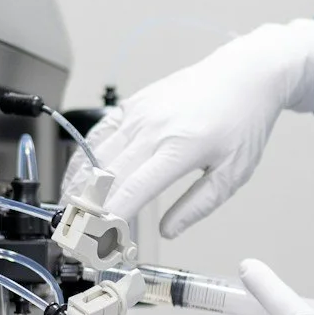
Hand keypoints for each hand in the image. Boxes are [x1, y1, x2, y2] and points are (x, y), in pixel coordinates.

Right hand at [71, 19, 313, 237]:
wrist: (244, 75)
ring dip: (78, 187)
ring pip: (95, 155)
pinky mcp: (132, 105)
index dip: (111, 218)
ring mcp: (139, 114)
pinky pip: (98, 135)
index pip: (134, 189)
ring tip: (69, 214)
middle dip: (87, 210)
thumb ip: (198, 205)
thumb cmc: (243, 122)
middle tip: (76, 237)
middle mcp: (153, 129)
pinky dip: (83, 159)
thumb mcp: (233, 172)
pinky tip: (76, 179)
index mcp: (180, 148)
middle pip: (106, 176)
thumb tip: (168, 231)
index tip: (100, 240)